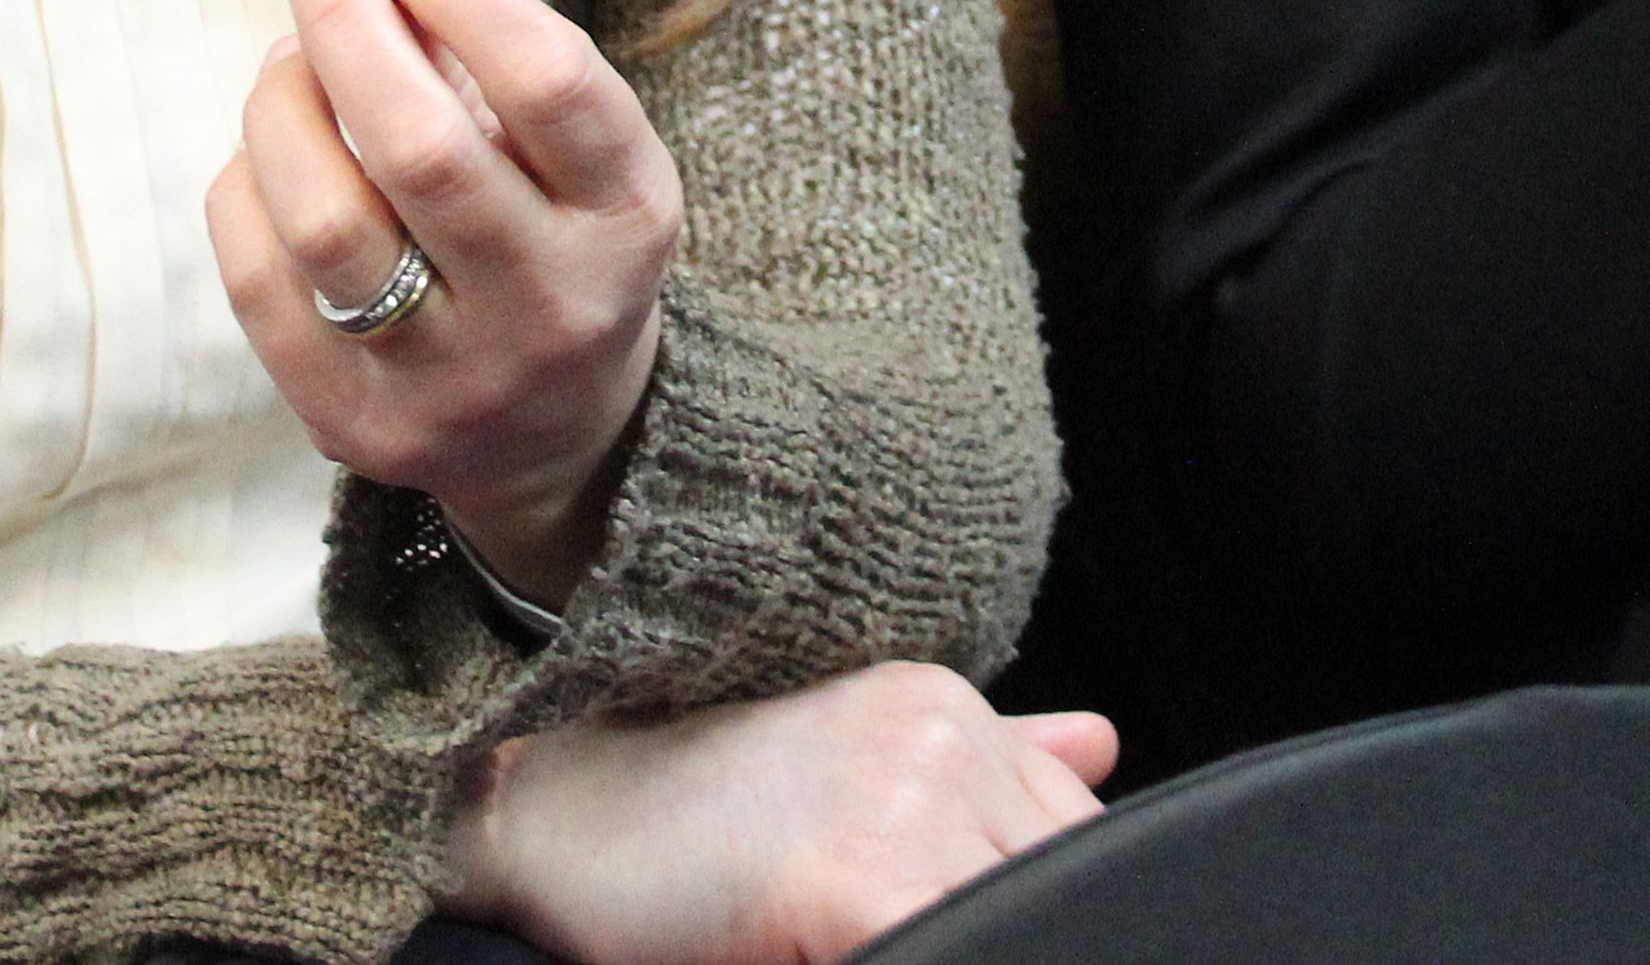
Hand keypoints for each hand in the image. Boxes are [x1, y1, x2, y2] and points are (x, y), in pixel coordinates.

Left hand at [207, 0, 681, 603]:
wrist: (558, 434)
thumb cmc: (559, 237)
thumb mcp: (581, 153)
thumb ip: (493, 58)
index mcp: (626, 218)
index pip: (546, 85)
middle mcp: (550, 307)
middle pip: (421, 150)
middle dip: (347, 25)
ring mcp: (450, 380)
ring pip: (327, 222)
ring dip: (285, 104)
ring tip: (289, 56)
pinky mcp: (355, 423)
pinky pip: (262, 285)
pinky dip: (248, 187)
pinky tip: (268, 151)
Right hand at [445, 662, 1114, 964]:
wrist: (546, 818)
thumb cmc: (682, 820)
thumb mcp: (848, 770)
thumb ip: (986, 766)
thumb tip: (1103, 747)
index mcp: (945, 709)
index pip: (1076, 836)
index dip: (1043, 904)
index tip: (986, 926)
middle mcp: (940, 732)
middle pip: (1056, 882)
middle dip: (1008, 926)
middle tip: (926, 929)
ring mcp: (906, 795)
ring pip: (1010, 917)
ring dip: (967, 940)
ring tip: (872, 935)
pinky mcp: (862, 873)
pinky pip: (951, 949)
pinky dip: (930, 957)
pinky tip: (850, 950)